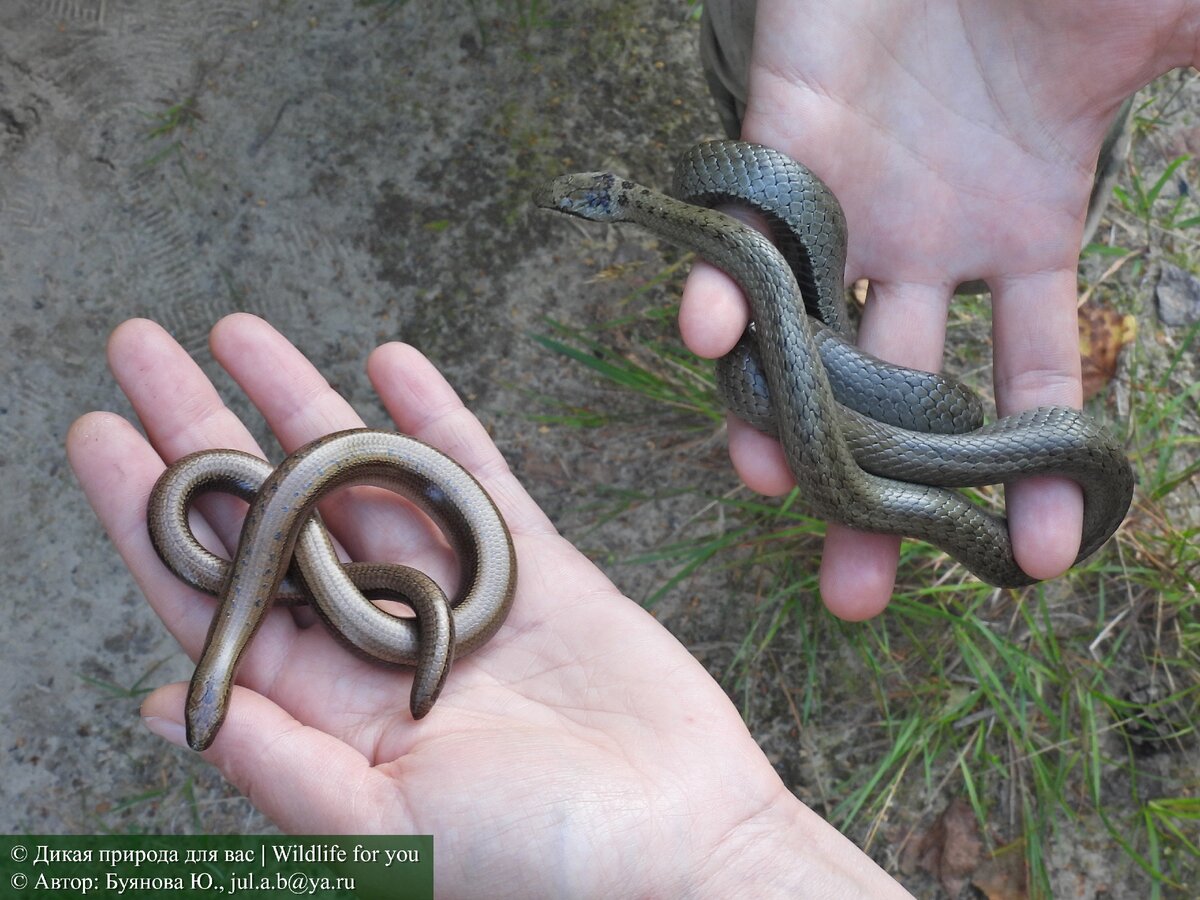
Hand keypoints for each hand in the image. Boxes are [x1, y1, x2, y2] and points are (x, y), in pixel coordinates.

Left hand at [67, 314, 912, 897]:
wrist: (678, 840)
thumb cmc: (536, 862)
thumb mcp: (384, 834)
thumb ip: (275, 764)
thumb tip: (159, 705)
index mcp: (330, 706)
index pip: (217, 590)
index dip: (150, 512)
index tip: (100, 433)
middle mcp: (380, 638)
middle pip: (272, 514)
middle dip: (203, 429)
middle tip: (144, 347)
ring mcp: (455, 592)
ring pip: (360, 478)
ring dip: (302, 403)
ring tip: (239, 331)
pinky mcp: (532, 564)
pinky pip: (473, 474)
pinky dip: (433, 417)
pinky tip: (389, 364)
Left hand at [682, 0, 1194, 616]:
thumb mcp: (1163, 29)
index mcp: (1024, 233)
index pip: (1032, 384)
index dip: (1038, 474)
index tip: (1037, 561)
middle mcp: (931, 244)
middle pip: (901, 400)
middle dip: (882, 495)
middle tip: (854, 593)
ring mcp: (851, 206)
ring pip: (808, 345)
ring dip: (787, 418)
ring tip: (772, 483)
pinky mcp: (780, 151)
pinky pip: (744, 242)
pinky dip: (724, 291)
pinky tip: (714, 339)